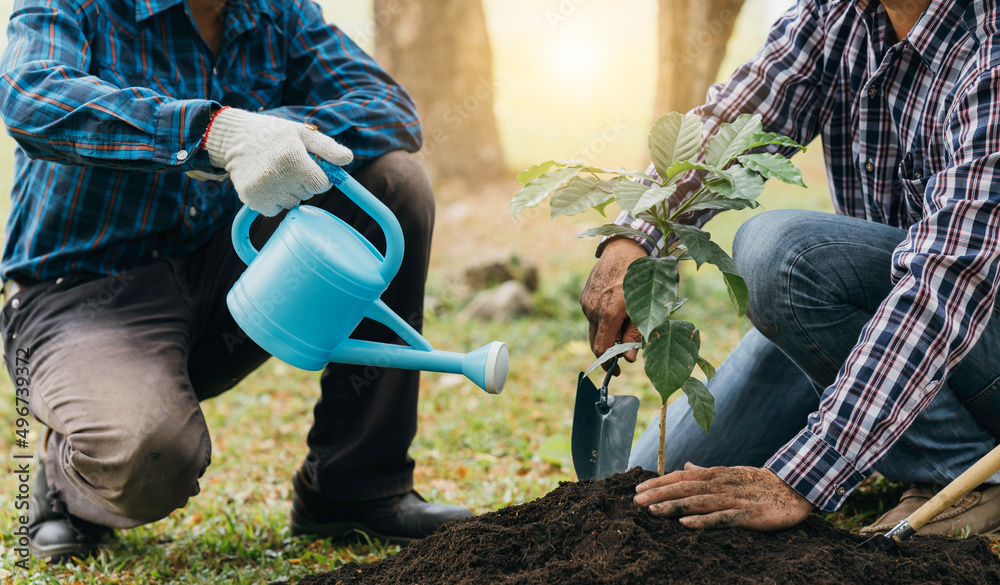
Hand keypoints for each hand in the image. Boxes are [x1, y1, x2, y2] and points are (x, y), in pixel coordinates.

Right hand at [203, 107, 353, 215]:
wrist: (235, 138)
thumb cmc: (275, 134)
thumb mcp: (303, 134)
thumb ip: (328, 147)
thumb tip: (348, 159)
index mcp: (292, 159)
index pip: (320, 185)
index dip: (319, 178)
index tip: (310, 168)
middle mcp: (276, 176)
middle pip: (307, 195)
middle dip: (303, 183)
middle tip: (289, 167)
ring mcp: (262, 190)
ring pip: (291, 204)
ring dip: (288, 193)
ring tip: (276, 173)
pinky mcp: (251, 199)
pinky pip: (274, 211)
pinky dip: (273, 201)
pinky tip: (266, 183)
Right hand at [580, 237, 647, 369]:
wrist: (624, 250)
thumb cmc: (640, 279)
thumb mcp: (644, 308)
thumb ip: (636, 334)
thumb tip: (630, 359)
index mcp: (608, 314)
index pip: (601, 349)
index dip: (608, 364)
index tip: (617, 371)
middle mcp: (593, 310)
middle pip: (594, 342)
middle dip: (608, 351)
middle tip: (623, 353)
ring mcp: (586, 303)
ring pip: (594, 329)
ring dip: (606, 333)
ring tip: (624, 322)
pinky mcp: (584, 296)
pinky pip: (591, 316)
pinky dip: (602, 320)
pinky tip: (615, 308)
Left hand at [634, 462, 813, 530]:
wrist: (796, 489)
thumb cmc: (759, 483)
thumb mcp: (730, 474)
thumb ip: (706, 472)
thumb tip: (685, 465)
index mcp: (716, 474)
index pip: (681, 476)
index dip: (659, 482)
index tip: (637, 488)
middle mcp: (721, 484)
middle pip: (685, 487)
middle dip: (659, 493)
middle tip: (635, 500)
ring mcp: (734, 499)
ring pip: (699, 501)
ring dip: (674, 506)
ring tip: (652, 511)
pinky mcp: (748, 515)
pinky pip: (722, 518)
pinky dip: (704, 521)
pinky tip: (686, 524)